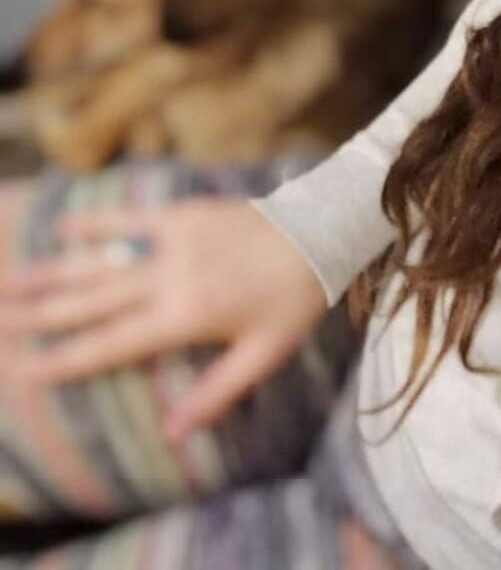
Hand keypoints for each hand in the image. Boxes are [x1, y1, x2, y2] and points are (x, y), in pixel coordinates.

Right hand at [0, 195, 328, 443]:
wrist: (322, 231)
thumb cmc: (295, 299)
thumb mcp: (263, 355)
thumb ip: (215, 393)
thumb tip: (174, 434)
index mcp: (184, 317)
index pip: (109, 344)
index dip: (63, 359)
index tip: (23, 368)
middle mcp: (168, 279)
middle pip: (90, 302)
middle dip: (40, 315)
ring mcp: (174, 242)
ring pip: (101, 261)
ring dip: (53, 272)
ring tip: (10, 281)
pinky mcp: (184, 213)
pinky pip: (132, 218)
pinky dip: (97, 223)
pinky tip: (63, 228)